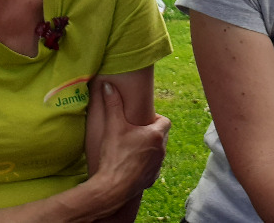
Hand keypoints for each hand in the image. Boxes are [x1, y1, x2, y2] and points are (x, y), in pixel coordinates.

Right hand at [92, 82, 169, 198]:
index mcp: (156, 135)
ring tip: (132, 147)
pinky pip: (152, 167)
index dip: (155, 118)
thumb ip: (112, 104)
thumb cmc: (114, 155)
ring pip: (158, 152)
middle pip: (162, 136)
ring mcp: (158, 166)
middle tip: (135, 132)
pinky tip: (130, 163)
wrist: (113, 188)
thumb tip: (108, 85)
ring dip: (149, 148)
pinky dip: (145, 163)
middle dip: (151, 133)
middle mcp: (162, 150)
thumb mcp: (113, 126)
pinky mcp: (152, 179)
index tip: (141, 120)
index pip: (165, 121)